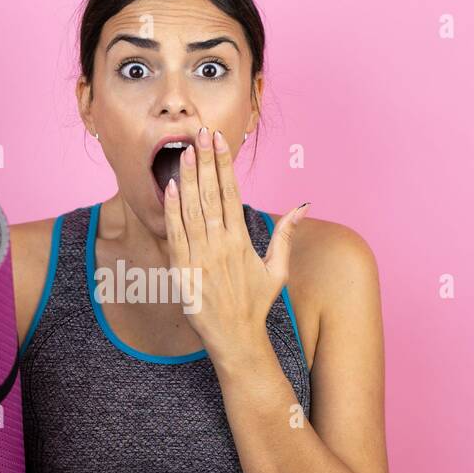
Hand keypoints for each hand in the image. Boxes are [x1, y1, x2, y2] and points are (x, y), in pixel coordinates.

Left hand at [162, 125, 309, 365]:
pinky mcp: (183, 271)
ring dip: (187, 179)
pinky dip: (172, 211)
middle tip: (199, 133)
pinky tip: (169, 189)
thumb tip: (303, 206)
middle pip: (211, 194)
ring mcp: (200, 257)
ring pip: (192, 210)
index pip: (231, 193)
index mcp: (241, 241)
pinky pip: (176, 235)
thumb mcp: (277, 270)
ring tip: (183, 152)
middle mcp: (221, 245)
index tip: (218, 141)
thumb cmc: (255, 305)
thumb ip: (285, 235)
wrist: (236, 338)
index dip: (223, 165)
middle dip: (205, 161)